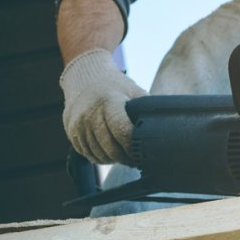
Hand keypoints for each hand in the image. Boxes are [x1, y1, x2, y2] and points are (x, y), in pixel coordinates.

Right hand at [60, 48, 146, 164]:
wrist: (84, 78)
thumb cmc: (115, 86)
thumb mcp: (133, 91)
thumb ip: (147, 108)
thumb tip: (168, 126)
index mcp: (109, 102)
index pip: (123, 132)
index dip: (134, 146)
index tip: (143, 152)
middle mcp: (90, 114)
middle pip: (110, 148)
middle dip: (126, 158)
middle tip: (138, 160)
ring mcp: (78, 124)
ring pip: (99, 154)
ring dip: (114, 160)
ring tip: (126, 157)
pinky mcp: (71, 132)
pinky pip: (87, 154)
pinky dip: (100, 157)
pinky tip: (110, 153)